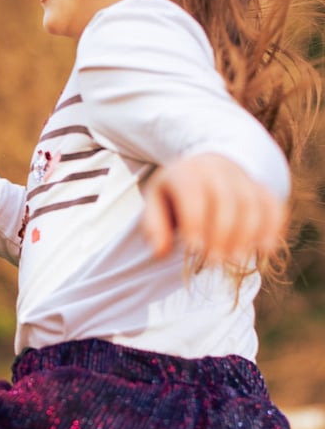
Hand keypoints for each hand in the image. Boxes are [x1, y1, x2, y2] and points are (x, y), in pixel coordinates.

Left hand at [141, 153, 286, 264]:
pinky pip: (274, 205)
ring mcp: (243, 179)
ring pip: (253, 203)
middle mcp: (217, 171)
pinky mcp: (262, 190)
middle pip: (227, 200)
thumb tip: (160, 253)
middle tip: (215, 261)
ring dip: (248, 234)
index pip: (193, 195)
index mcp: (187, 173)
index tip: (193, 248)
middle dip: (222, 233)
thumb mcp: (155, 203)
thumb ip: (154, 226)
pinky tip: (266, 249)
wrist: (204, 167)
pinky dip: (273, 227)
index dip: (195, 222)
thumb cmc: (175, 194)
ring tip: (237, 260)